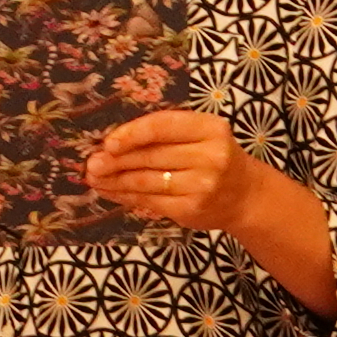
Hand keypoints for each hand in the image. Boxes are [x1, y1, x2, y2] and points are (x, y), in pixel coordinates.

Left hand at [89, 106, 262, 238]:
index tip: (108, 142)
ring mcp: (202, 185)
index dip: (132, 134)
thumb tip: (111, 143)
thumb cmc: (214, 159)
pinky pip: (150, 201)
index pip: (163, 127)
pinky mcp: (191, 209)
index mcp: (209, 128)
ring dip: (116, 180)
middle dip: (116, 160)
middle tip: (91, 163)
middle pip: (151, 156)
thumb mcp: (199, 136)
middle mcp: (209, 156)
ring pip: (147, 180)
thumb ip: (164, 135)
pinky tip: (111, 192)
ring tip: (94, 178)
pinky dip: (126, 196)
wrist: (245, 196)